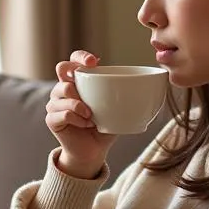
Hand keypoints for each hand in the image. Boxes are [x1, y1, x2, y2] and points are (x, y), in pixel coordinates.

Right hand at [46, 50, 117, 177]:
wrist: (93, 151)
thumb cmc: (105, 126)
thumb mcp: (117, 108)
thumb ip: (126, 95)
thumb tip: (157, 84)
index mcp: (78, 81)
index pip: (73, 60)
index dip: (81, 56)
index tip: (94, 62)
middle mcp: (63, 88)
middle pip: (61, 68)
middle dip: (73, 72)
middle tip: (88, 85)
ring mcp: (55, 103)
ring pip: (63, 91)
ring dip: (80, 104)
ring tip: (93, 116)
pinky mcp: (51, 119)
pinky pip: (64, 113)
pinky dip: (78, 119)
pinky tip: (86, 124)